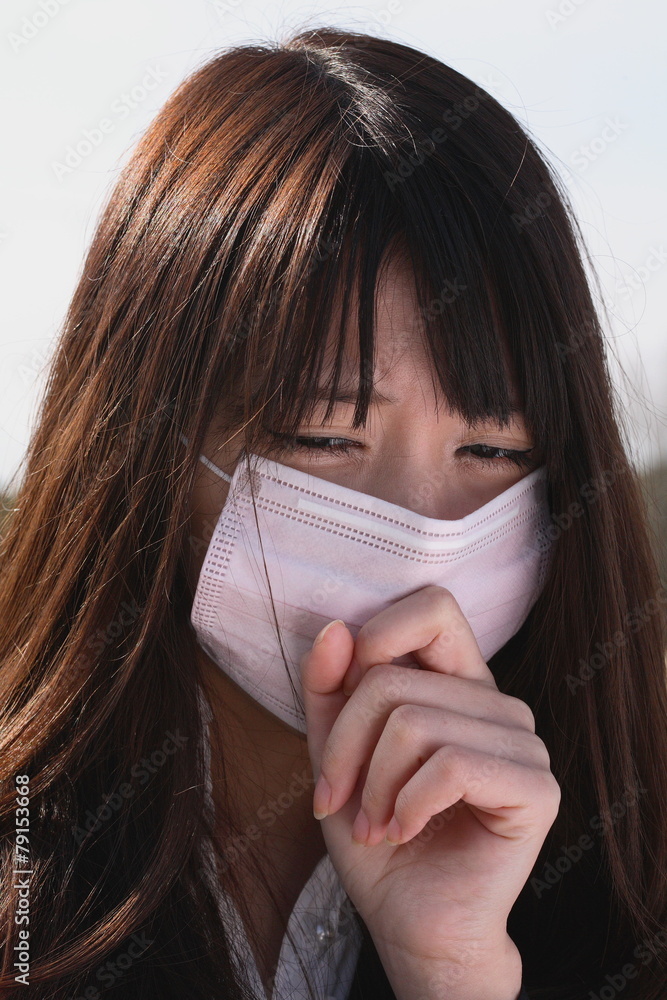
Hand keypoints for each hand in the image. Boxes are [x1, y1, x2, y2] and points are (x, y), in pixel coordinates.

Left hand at [299, 585, 559, 984]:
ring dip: (374, 786)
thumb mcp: (335, 752)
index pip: (431, 607)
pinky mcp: (535, 787)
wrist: (410, 921)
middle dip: (344, 746)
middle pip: (393, 680)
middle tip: (339, 797)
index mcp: (458, 682)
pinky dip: (407, 805)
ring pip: (414, 723)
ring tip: (376, 823)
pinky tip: (404, 831)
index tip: (344, 696)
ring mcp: (522, 743)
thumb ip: (330, 689)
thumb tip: (337, 628)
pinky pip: (449, 766)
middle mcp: (497, 703)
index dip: (378, 636)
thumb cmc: (375, 833)